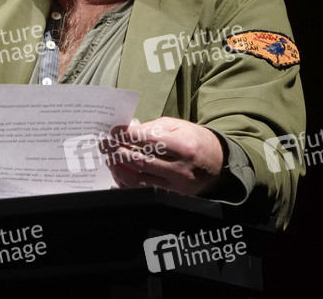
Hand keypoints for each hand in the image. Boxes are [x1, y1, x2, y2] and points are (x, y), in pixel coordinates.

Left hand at [98, 117, 225, 195]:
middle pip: (141, 161)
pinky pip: (143, 191)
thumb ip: (151, 128)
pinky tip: (118, 173)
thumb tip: (126, 131)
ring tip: (109, 158)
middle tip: (104, 145)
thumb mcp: (177, 127)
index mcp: (184, 147)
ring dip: (119, 169)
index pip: (148, 140)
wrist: (218, 164)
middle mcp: (181, 169)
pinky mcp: (173, 196)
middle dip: (118, 152)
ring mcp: (177, 186)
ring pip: (139, 179)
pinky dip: (127, 183)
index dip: (127, 136)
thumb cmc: (194, 140)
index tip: (113, 132)